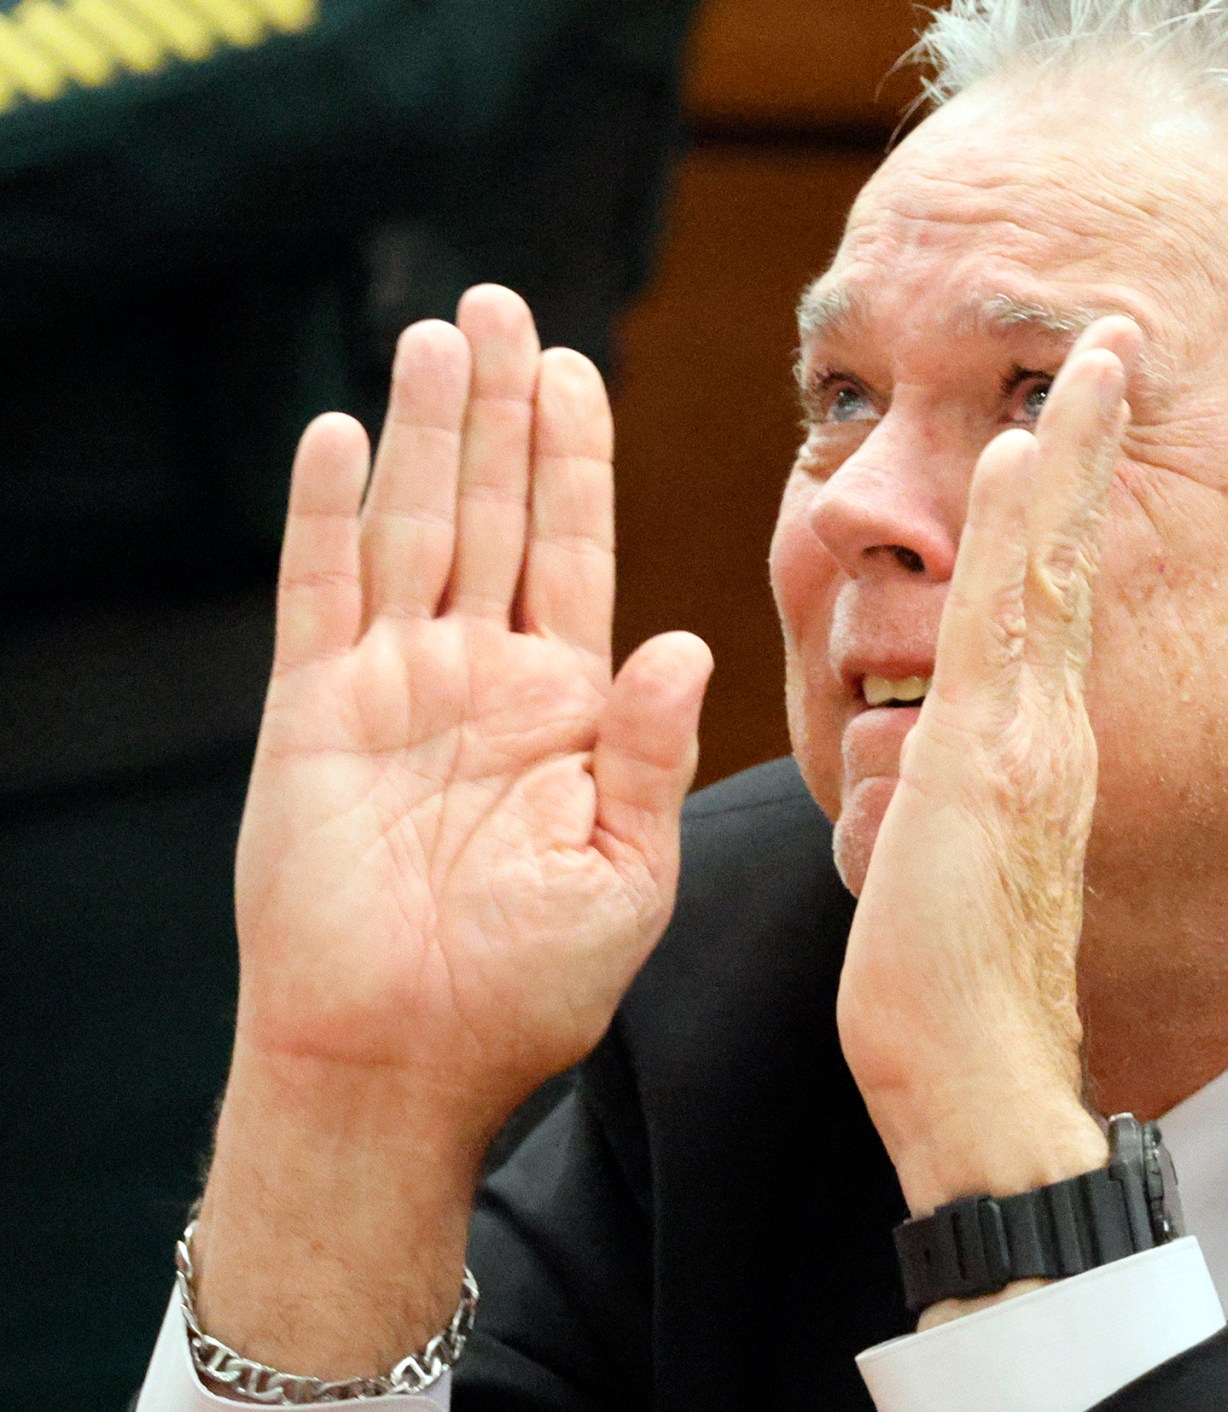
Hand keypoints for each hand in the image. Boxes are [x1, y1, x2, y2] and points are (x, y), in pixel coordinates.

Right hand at [194, 285, 711, 1373]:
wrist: (407, 1064)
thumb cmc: (531, 990)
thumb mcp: (628, 872)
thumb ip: (654, 755)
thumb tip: (686, 643)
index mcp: (568, 706)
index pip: (577, 550)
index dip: (576, 458)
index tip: (583, 367)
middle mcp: (482, 678)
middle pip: (492, 510)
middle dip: (501, 409)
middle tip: (505, 304)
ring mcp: (394, 687)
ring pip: (411, 526)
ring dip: (423, 431)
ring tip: (439, 333)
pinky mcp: (312, 715)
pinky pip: (317, 592)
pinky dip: (323, 513)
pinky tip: (336, 433)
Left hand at [835, 321, 1141, 1238]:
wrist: (980, 1080)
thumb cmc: (947, 992)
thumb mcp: (934, 862)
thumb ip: (932, 795)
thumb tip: (901, 757)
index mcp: (1030, 748)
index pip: (1043, 598)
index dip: (1059, 502)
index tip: (1067, 417)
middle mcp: (1049, 729)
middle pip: (1067, 557)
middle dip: (1089, 444)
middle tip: (1114, 343)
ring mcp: (1033, 740)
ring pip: (1050, 568)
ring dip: (1072, 455)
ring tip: (1092, 359)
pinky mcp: (998, 762)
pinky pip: (1008, 623)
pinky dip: (1022, 532)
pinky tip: (1025, 453)